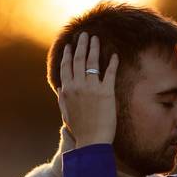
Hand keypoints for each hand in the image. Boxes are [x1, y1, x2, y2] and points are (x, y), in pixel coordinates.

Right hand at [58, 32, 118, 146]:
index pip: (66, 66)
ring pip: (92, 62)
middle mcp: (78, 86)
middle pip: (79, 59)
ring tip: (96, 39)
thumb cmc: (80, 130)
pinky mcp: (107, 93)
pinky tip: (115, 55)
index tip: (71, 45)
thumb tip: (60, 87)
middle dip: (82, 45)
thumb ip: (62, 98)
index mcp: (67, 90)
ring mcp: (92, 88)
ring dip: (94, 48)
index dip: (69, 54)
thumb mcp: (66, 113)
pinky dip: (112, 63)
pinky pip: (110, 73)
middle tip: (85, 34)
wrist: (92, 141)